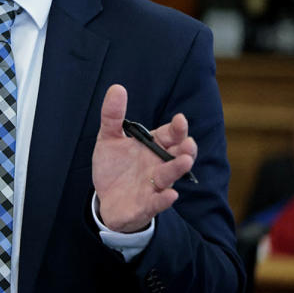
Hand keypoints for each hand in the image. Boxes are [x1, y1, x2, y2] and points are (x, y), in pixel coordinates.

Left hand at [92, 84, 197, 232]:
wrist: (106, 198)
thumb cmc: (114, 167)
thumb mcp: (109, 139)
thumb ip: (112, 116)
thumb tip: (117, 88)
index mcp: (153, 147)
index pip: (170, 135)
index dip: (177, 128)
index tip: (179, 119)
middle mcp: (158, 165)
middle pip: (177, 155)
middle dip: (185, 148)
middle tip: (188, 142)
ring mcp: (154, 185)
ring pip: (170, 176)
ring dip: (178, 169)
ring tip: (185, 161)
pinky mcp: (146, 204)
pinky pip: (158, 202)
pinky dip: (164, 199)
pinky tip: (170, 194)